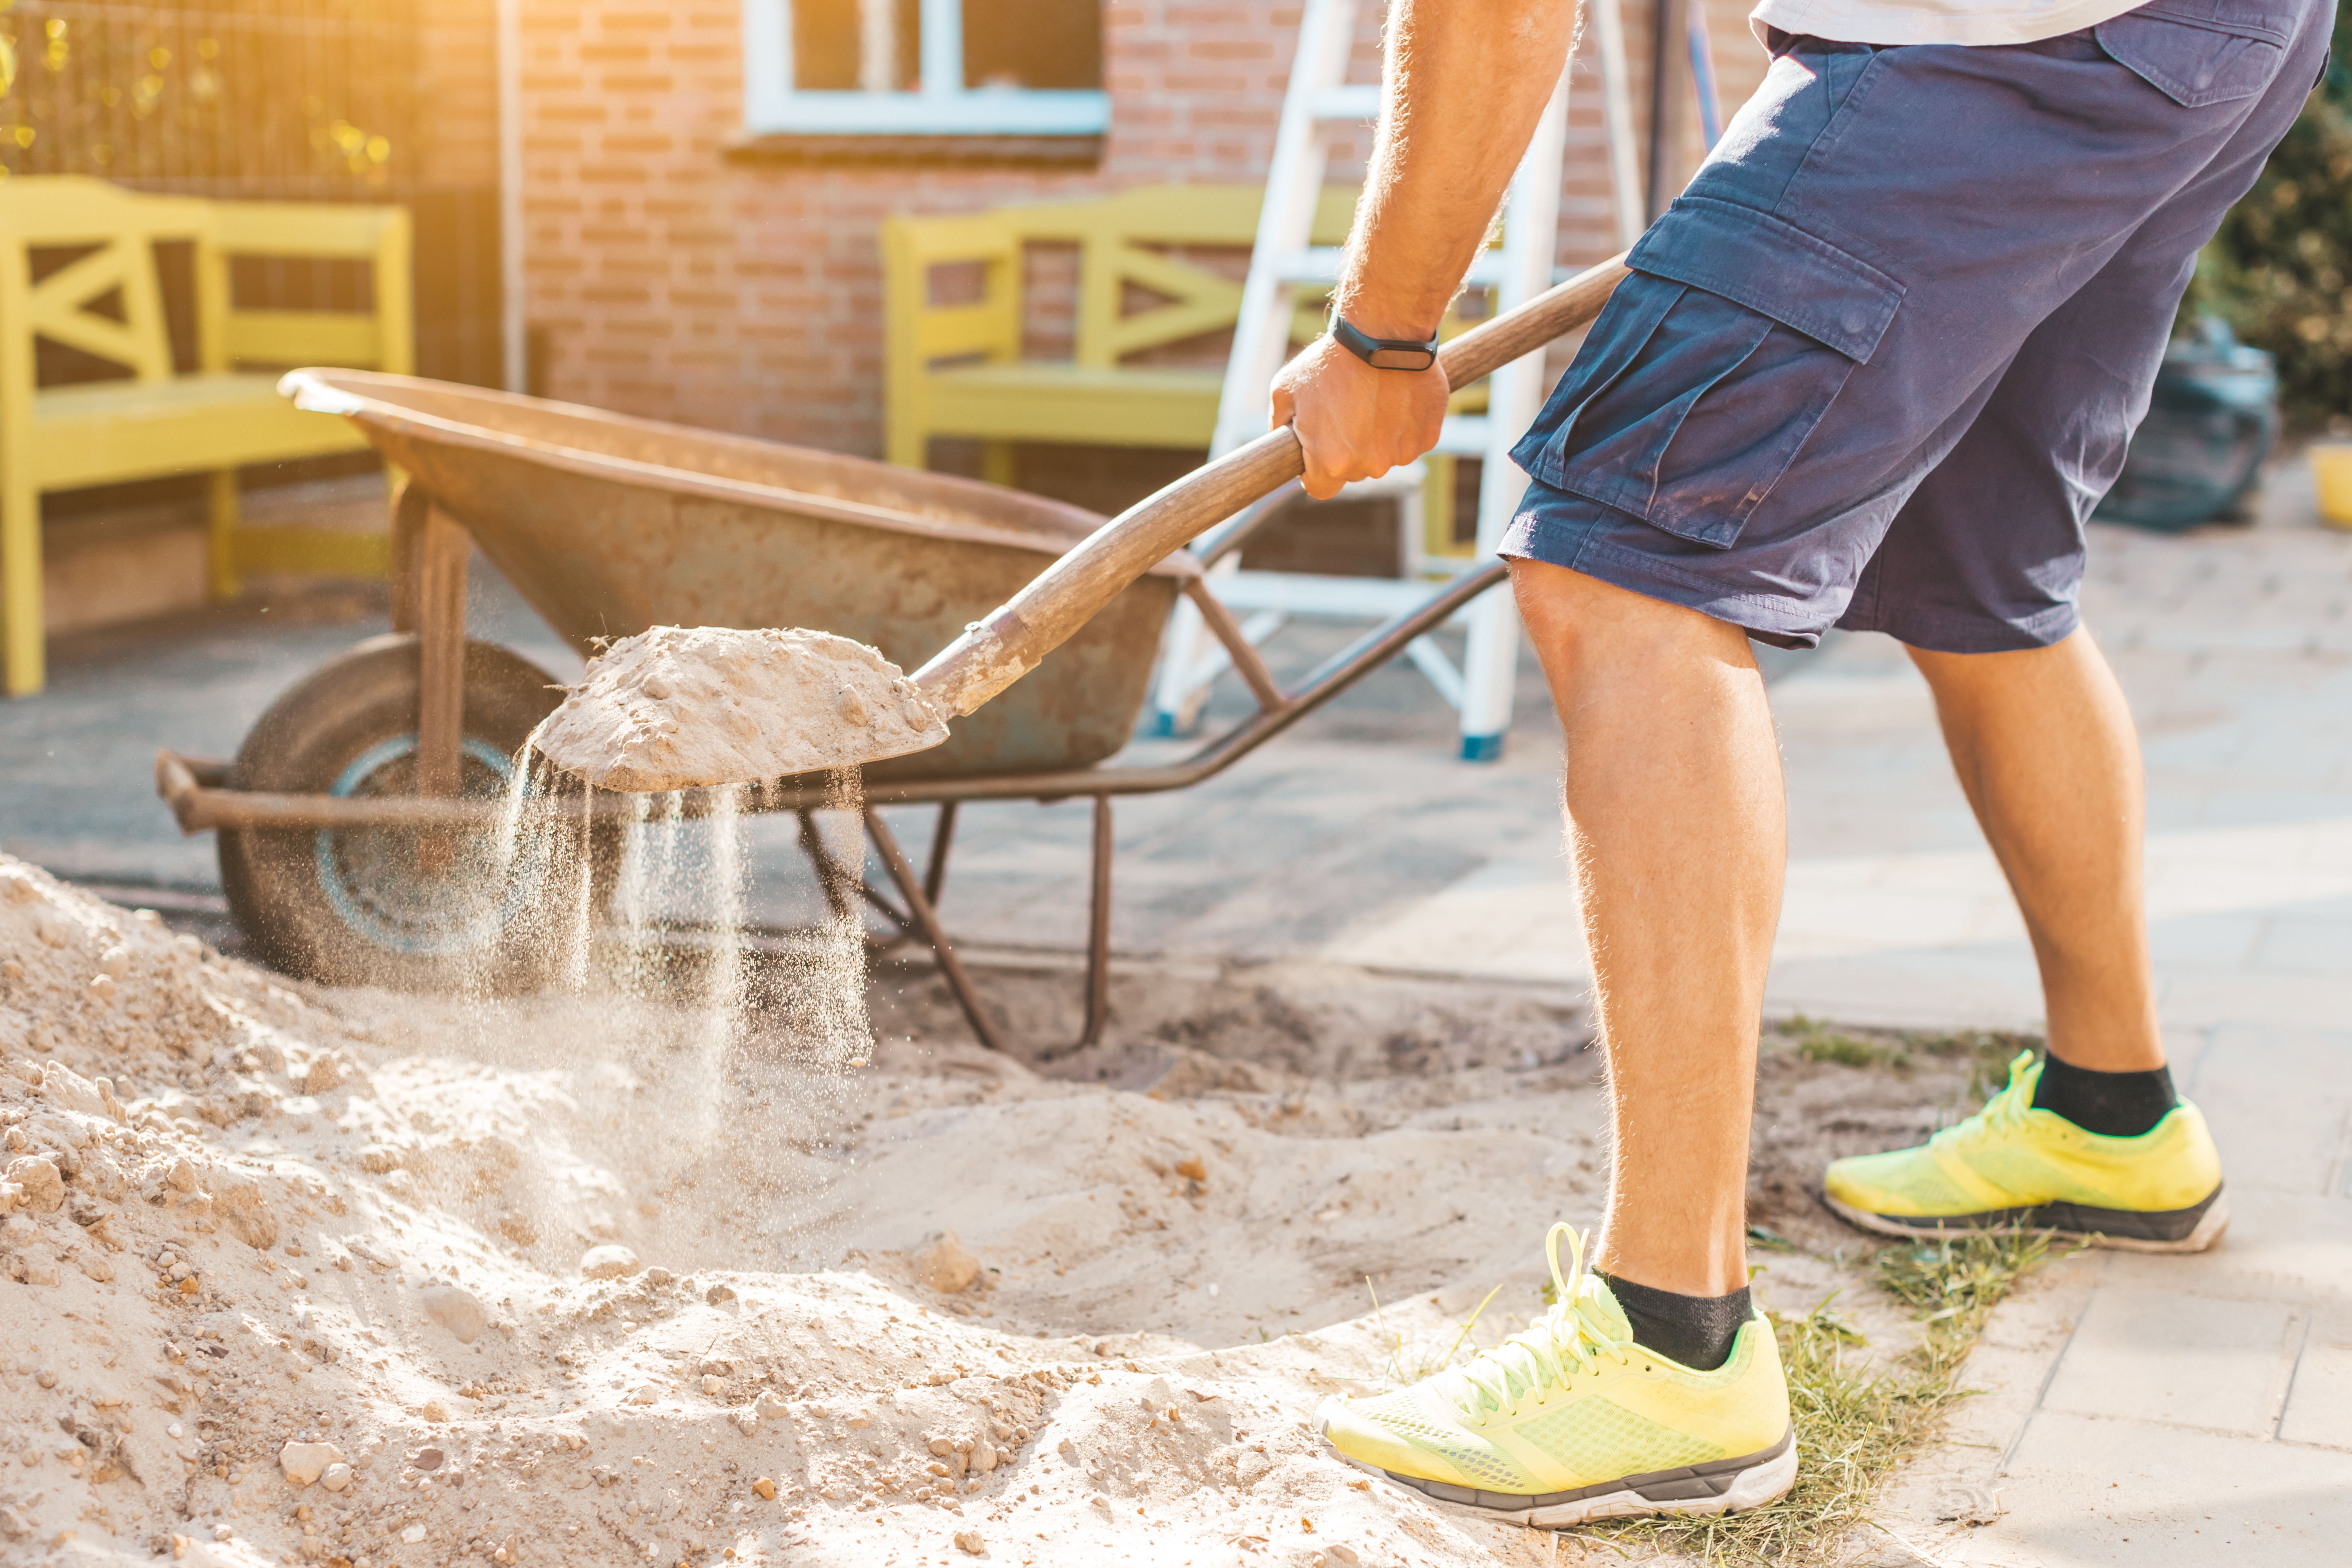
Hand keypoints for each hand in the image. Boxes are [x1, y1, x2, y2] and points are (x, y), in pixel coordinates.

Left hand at [1269, 334, 1450, 499]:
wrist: (1384, 331)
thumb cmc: (1331, 360)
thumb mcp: (1285, 390)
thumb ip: (1280, 427)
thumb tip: (1281, 448)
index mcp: (1332, 462)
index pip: (1320, 489)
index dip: (1315, 471)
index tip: (1317, 449)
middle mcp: (1370, 465)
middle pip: (1353, 472)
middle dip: (1347, 450)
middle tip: (1346, 412)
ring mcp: (1403, 453)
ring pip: (1384, 458)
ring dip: (1378, 438)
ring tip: (1373, 400)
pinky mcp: (1428, 437)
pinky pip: (1410, 441)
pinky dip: (1404, 426)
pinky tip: (1396, 398)